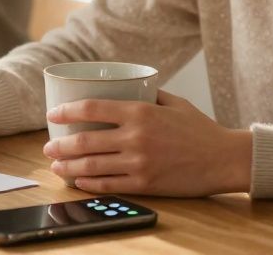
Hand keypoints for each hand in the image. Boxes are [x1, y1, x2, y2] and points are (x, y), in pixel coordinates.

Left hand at [42, 89, 251, 195]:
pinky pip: (109, 184)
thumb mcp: (174, 102)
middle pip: (85, 141)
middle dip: (59, 145)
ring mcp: (139, 163)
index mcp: (141, 112)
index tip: (52, 115)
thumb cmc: (201, 129)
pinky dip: (89, 183)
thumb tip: (127, 87)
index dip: (67, 111)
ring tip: (55, 166)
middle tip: (47, 147)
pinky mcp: (146, 184)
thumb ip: (149, 95)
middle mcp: (136, 137)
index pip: (92, 108)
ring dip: (68, 166)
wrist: (224, 159)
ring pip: (92, 166)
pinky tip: (79, 180)